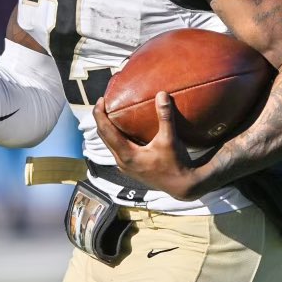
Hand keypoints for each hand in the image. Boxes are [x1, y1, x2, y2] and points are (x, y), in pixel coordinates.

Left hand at [93, 91, 208, 199]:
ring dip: (108, 128)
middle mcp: (122, 162)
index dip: (100, 114)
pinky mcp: (131, 168)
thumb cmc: (175, 164)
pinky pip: (117, 148)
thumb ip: (165, 117)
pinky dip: (116, 136)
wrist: (182, 186)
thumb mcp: (170, 140)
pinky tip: (124, 128)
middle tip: (104, 102)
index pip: (105, 131)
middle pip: (104, 137)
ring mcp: (125, 166)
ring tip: (112, 112)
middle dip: (101, 119)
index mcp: (127, 155)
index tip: (101, 99)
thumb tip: (161, 95)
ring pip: (109, 144)